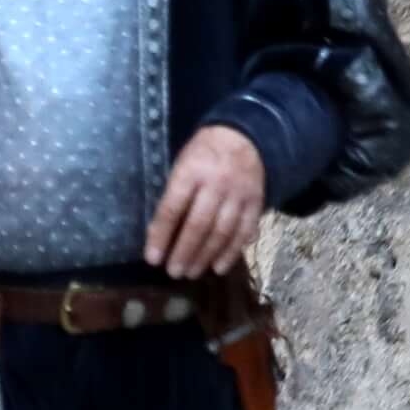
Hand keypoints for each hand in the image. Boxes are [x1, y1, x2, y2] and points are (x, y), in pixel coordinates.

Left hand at [145, 124, 269, 279]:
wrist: (245, 136)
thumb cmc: (203, 154)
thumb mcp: (182, 164)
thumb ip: (173, 194)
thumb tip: (159, 233)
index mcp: (190, 172)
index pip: (172, 209)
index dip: (161, 236)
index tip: (152, 259)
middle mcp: (216, 184)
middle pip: (198, 224)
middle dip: (184, 252)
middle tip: (174, 272)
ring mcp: (238, 194)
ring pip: (222, 232)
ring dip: (205, 256)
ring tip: (191, 273)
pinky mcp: (256, 202)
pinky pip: (244, 231)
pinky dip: (231, 251)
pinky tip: (218, 267)